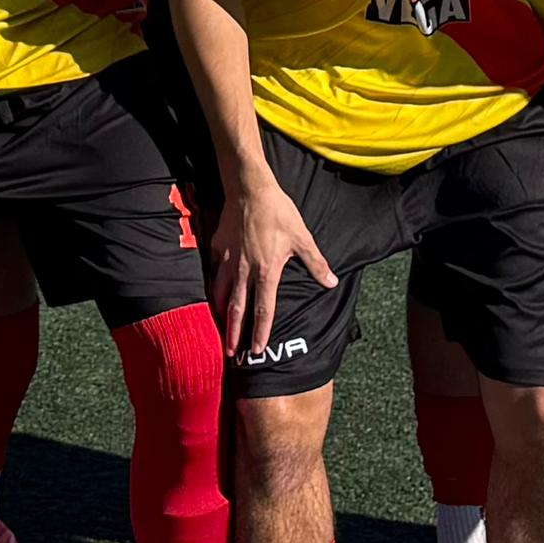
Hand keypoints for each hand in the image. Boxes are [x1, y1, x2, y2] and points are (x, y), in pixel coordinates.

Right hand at [208, 171, 335, 368]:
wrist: (249, 188)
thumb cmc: (278, 212)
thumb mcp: (302, 237)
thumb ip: (316, 264)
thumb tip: (331, 283)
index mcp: (266, 271)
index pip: (263, 309)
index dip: (260, 332)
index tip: (257, 350)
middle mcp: (244, 270)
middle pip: (236, 309)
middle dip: (233, 334)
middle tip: (231, 353)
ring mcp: (227, 260)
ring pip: (220, 293)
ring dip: (220, 314)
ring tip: (220, 328)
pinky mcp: (216, 248)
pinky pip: (213, 273)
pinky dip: (212, 287)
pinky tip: (213, 294)